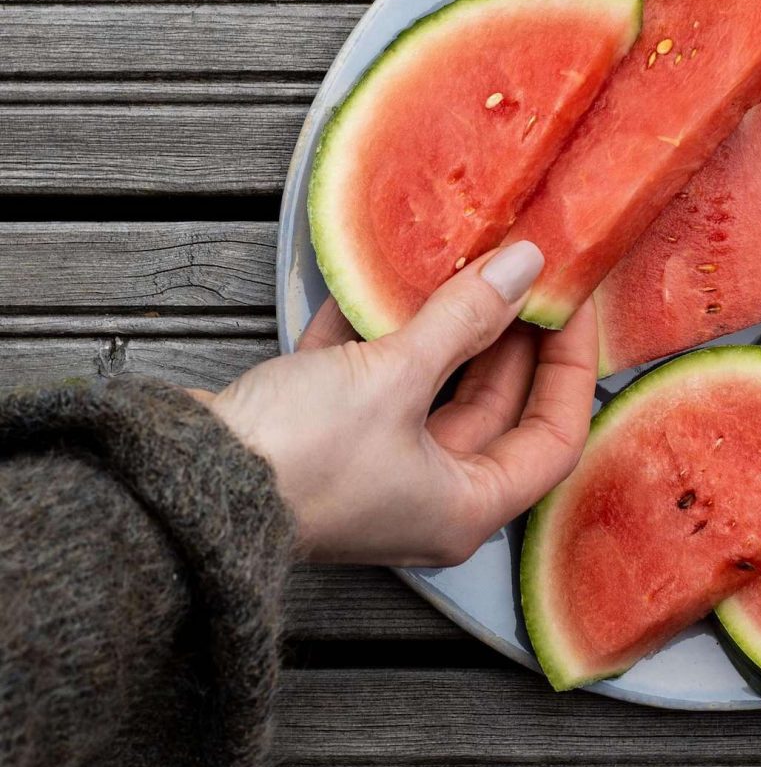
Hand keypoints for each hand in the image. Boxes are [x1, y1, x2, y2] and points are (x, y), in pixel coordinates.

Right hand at [203, 242, 597, 565]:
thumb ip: (463, 319)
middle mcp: (429, 495)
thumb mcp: (393, 379)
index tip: (569, 303)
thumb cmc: (299, 456)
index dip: (570, 367)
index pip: (554, 437)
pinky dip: (377, 334)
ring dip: (444, 327)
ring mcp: (377, 468)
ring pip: (432, 388)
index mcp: (465, 505)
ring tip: (463, 261)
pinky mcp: (329, 441)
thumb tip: (524, 268)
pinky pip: (371, 381)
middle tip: (522, 269)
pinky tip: (375, 280)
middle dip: (509, 335)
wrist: (184, 481)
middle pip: (495, 407)